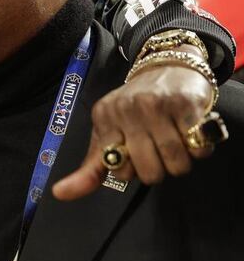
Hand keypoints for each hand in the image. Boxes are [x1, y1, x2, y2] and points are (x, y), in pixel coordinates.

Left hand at [52, 46, 212, 200]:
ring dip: (181, 161)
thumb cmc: (135, 107)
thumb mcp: (107, 133)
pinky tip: (191, 132)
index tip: (136, 152)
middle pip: (150, 174)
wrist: (166, 66)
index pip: (119, 171)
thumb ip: (90, 168)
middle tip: (158, 148)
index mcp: (104, 118)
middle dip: (159, 169)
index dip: (133, 170)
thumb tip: (60, 194)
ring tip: (176, 140)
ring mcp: (155, 105)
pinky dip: (200, 148)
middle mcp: (126, 110)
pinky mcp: (184, 104)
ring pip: (176, 164)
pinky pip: (199, 149)